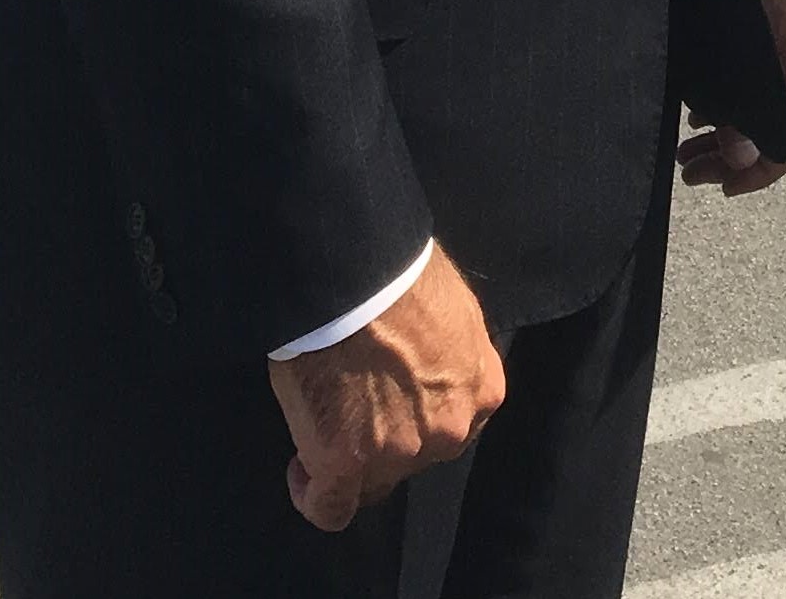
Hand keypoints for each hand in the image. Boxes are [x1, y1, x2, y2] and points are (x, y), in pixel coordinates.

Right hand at [268, 244, 503, 533]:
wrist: (360, 277)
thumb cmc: (403, 277)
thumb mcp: (456, 312)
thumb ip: (452, 356)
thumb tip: (426, 363)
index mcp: (482, 391)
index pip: (452, 427)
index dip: (418, 418)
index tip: (391, 399)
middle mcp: (449, 431)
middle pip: (414, 457)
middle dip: (386, 438)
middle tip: (353, 402)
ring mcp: (399, 452)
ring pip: (373, 481)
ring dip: (350, 460)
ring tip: (323, 422)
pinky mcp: (347, 464)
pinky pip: (330, 508)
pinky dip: (314, 495)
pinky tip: (303, 470)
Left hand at [678, 0, 785, 198]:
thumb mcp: (742, 53)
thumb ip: (742, 105)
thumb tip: (741, 155)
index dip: (758, 173)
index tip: (721, 186)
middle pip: (775, 131)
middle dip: (732, 158)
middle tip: (691, 171)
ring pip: (762, 110)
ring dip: (726, 133)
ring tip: (688, 147)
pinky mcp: (771, 38)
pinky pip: (756, 86)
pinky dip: (727, 105)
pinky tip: (697, 109)